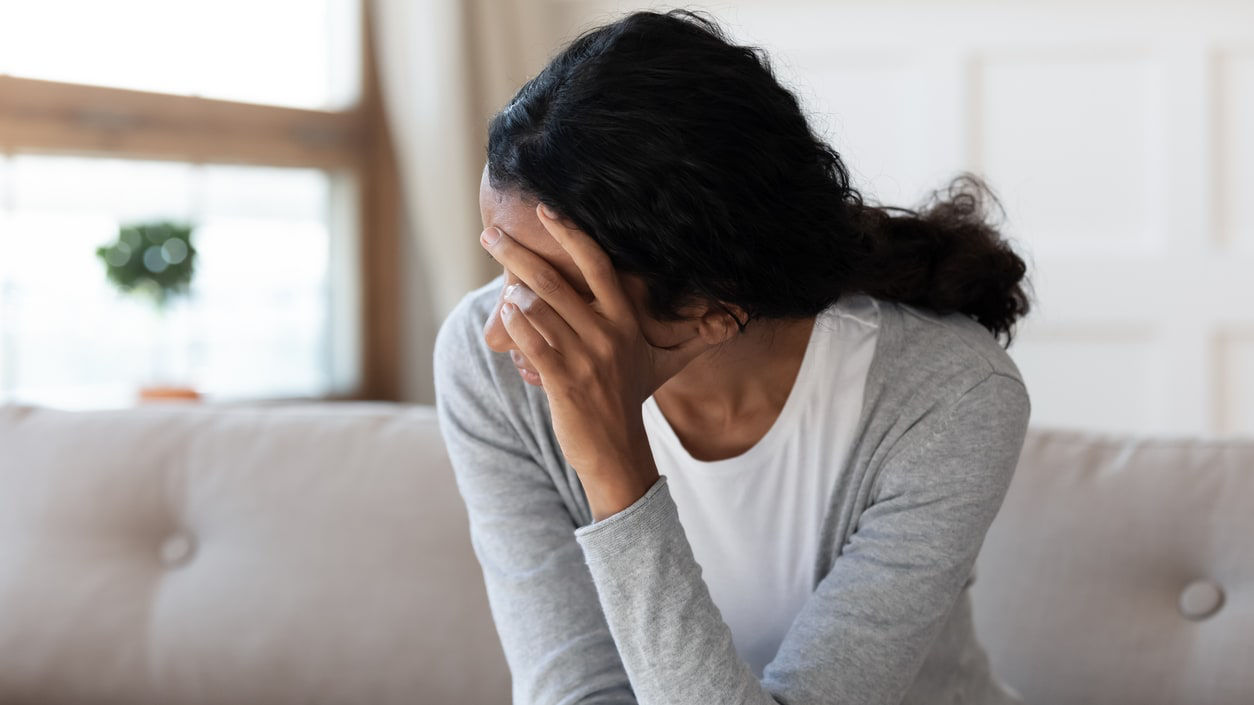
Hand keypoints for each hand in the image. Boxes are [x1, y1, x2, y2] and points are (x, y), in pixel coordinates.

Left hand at [480, 203, 708, 517]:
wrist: (618, 452)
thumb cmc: (625, 400)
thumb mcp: (648, 360)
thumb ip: (647, 329)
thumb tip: (661, 311)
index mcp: (626, 321)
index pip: (597, 263)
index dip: (570, 232)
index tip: (544, 209)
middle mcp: (607, 334)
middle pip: (553, 279)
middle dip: (514, 253)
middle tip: (489, 234)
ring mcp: (585, 357)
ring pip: (535, 308)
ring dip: (512, 294)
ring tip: (505, 292)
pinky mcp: (562, 380)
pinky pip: (528, 341)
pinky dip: (512, 324)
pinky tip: (504, 315)